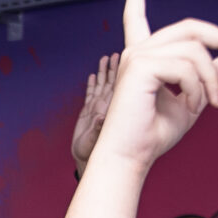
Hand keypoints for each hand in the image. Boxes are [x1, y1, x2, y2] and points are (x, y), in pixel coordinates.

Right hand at [67, 52, 121, 177]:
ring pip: (103, 85)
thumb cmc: (99, 156)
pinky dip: (92, 84)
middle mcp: (108, 106)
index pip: (124, 85)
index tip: (129, 56)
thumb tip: (101, 117)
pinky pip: (90, 94)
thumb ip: (98, 127)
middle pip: (114, 81)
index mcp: (116, 109)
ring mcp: (98, 109)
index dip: (126, 70)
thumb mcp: (98, 140)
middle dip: (116, 66)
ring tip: (108, 58)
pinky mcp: (87, 114)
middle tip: (118, 52)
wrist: (89, 165)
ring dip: (105, 72)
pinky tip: (94, 74)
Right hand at [87, 0, 217, 169]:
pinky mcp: (140, 67)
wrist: (131, 156)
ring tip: (212, 102)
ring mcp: (137, 57)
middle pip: (190, 26)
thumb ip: (207, 80)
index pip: (136, 16)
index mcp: (143, 58)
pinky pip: (187, 66)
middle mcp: (138, 52)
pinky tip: (192, 106)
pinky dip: (199, 88)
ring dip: (212, 78)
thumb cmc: (152, 135)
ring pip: (195, 49)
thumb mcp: (190, 103)